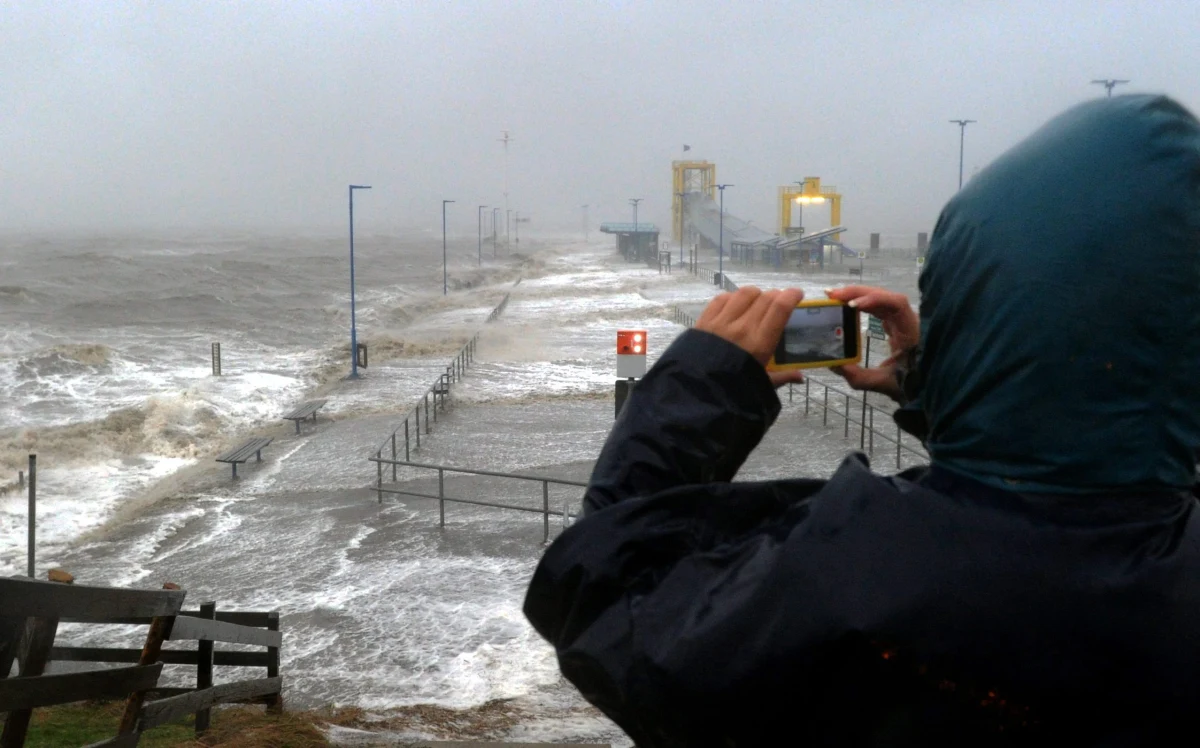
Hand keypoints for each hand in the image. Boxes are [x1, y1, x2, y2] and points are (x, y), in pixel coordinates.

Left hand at [694, 286, 805, 388]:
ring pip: (744, 293)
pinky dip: (732, 297)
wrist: (697, 394)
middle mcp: (742, 327)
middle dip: (776, 295)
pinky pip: (721, 298)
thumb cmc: (734, 390)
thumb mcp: (761, 384)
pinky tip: (735, 304)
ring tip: (757, 301)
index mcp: (760, 343)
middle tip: (779, 302)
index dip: (791, 295)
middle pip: (764, 298)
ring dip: (755, 294)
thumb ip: (782, 377)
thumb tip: (800, 377)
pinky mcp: (704, 321)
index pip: (780, 308)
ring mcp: (721, 322)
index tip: (797, 294)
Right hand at [824, 285, 918, 400]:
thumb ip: (858, 376)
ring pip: (880, 298)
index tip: (852, 305)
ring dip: (856, 295)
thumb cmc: (911, 383)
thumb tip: (833, 364)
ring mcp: (901, 319)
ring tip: (833, 296)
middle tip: (832, 295)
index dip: (875, 299)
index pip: (897, 304)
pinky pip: (878, 307)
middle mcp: (907, 320)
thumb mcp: (883, 383)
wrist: (925, 384)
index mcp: (911, 331)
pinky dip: (861, 302)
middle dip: (857, 293)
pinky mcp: (894, 322)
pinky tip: (846, 303)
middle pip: (884, 296)